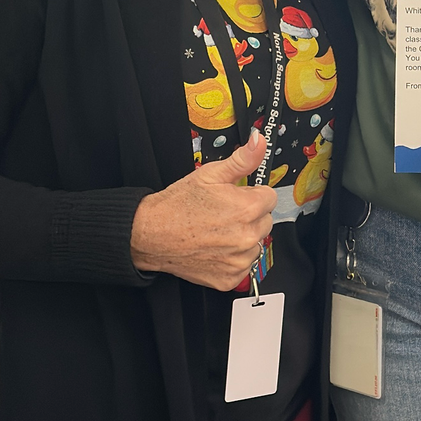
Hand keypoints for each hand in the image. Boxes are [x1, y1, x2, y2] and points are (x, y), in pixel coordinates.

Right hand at [130, 130, 273, 290]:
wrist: (151, 233)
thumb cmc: (177, 205)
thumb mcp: (210, 174)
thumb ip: (242, 160)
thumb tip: (259, 142)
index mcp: (248, 208)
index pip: (269, 198)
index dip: (252, 194)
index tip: (236, 197)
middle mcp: (248, 236)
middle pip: (265, 221)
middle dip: (249, 216)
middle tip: (223, 214)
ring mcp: (239, 260)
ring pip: (255, 245)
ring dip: (242, 239)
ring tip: (217, 231)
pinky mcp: (230, 278)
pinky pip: (242, 266)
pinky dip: (232, 259)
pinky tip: (214, 248)